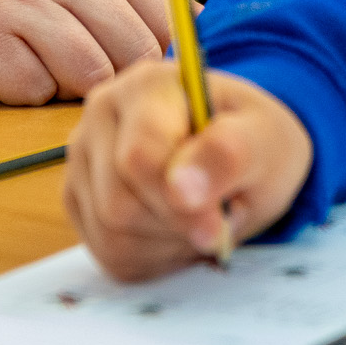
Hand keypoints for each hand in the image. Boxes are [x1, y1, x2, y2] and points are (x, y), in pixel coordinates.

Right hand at [0, 0, 173, 102]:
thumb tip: (199, 41)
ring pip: (89, 76)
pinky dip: (24, 95)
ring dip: (69, 89)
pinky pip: (34, 92)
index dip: (165, 58)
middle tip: (79, 74)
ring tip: (40, 66)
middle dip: (116, 79)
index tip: (148, 76)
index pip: (171, 13)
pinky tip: (2, 69)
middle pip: (135, 51)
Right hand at [67, 60, 314, 277]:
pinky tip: (178, 232)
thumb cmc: (253, 141)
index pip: (138, 158)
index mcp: (146, 86)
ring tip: (200, 219)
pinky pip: (108, 253)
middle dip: (177, 225)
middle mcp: (102, 115)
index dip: (178, 202)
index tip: (219, 224)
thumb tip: (183, 189)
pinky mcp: (80, 199)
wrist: (242, 154)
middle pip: (118, 204)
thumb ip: (228, 154)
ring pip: (111, 234)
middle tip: (220, 218)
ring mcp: (83, 158)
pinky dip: (154, 258)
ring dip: (169, 244)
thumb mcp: (265, 140)